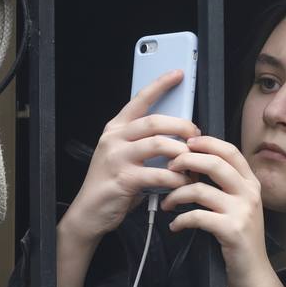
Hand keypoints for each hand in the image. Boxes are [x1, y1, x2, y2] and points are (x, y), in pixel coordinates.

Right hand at [61, 69, 199, 242]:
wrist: (89, 212)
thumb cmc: (112, 184)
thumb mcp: (125, 156)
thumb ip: (144, 143)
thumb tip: (177, 135)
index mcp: (115, 129)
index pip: (139, 99)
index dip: (160, 85)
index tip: (178, 73)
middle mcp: (114, 139)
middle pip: (155, 121)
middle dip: (182, 126)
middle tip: (196, 136)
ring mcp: (117, 158)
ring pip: (159, 145)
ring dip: (181, 153)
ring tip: (191, 163)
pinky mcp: (123, 179)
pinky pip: (159, 173)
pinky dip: (175, 178)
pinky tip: (181, 183)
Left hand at [161, 135, 275, 286]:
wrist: (253, 273)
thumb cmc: (238, 238)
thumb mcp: (238, 206)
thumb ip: (223, 186)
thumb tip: (192, 165)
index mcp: (250, 183)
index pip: (230, 151)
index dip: (206, 142)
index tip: (185, 143)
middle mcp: (249, 193)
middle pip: (214, 163)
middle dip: (186, 161)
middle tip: (169, 168)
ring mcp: (242, 211)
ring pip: (200, 189)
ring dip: (176, 195)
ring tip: (167, 203)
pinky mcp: (231, 230)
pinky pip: (196, 216)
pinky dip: (180, 220)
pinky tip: (175, 225)